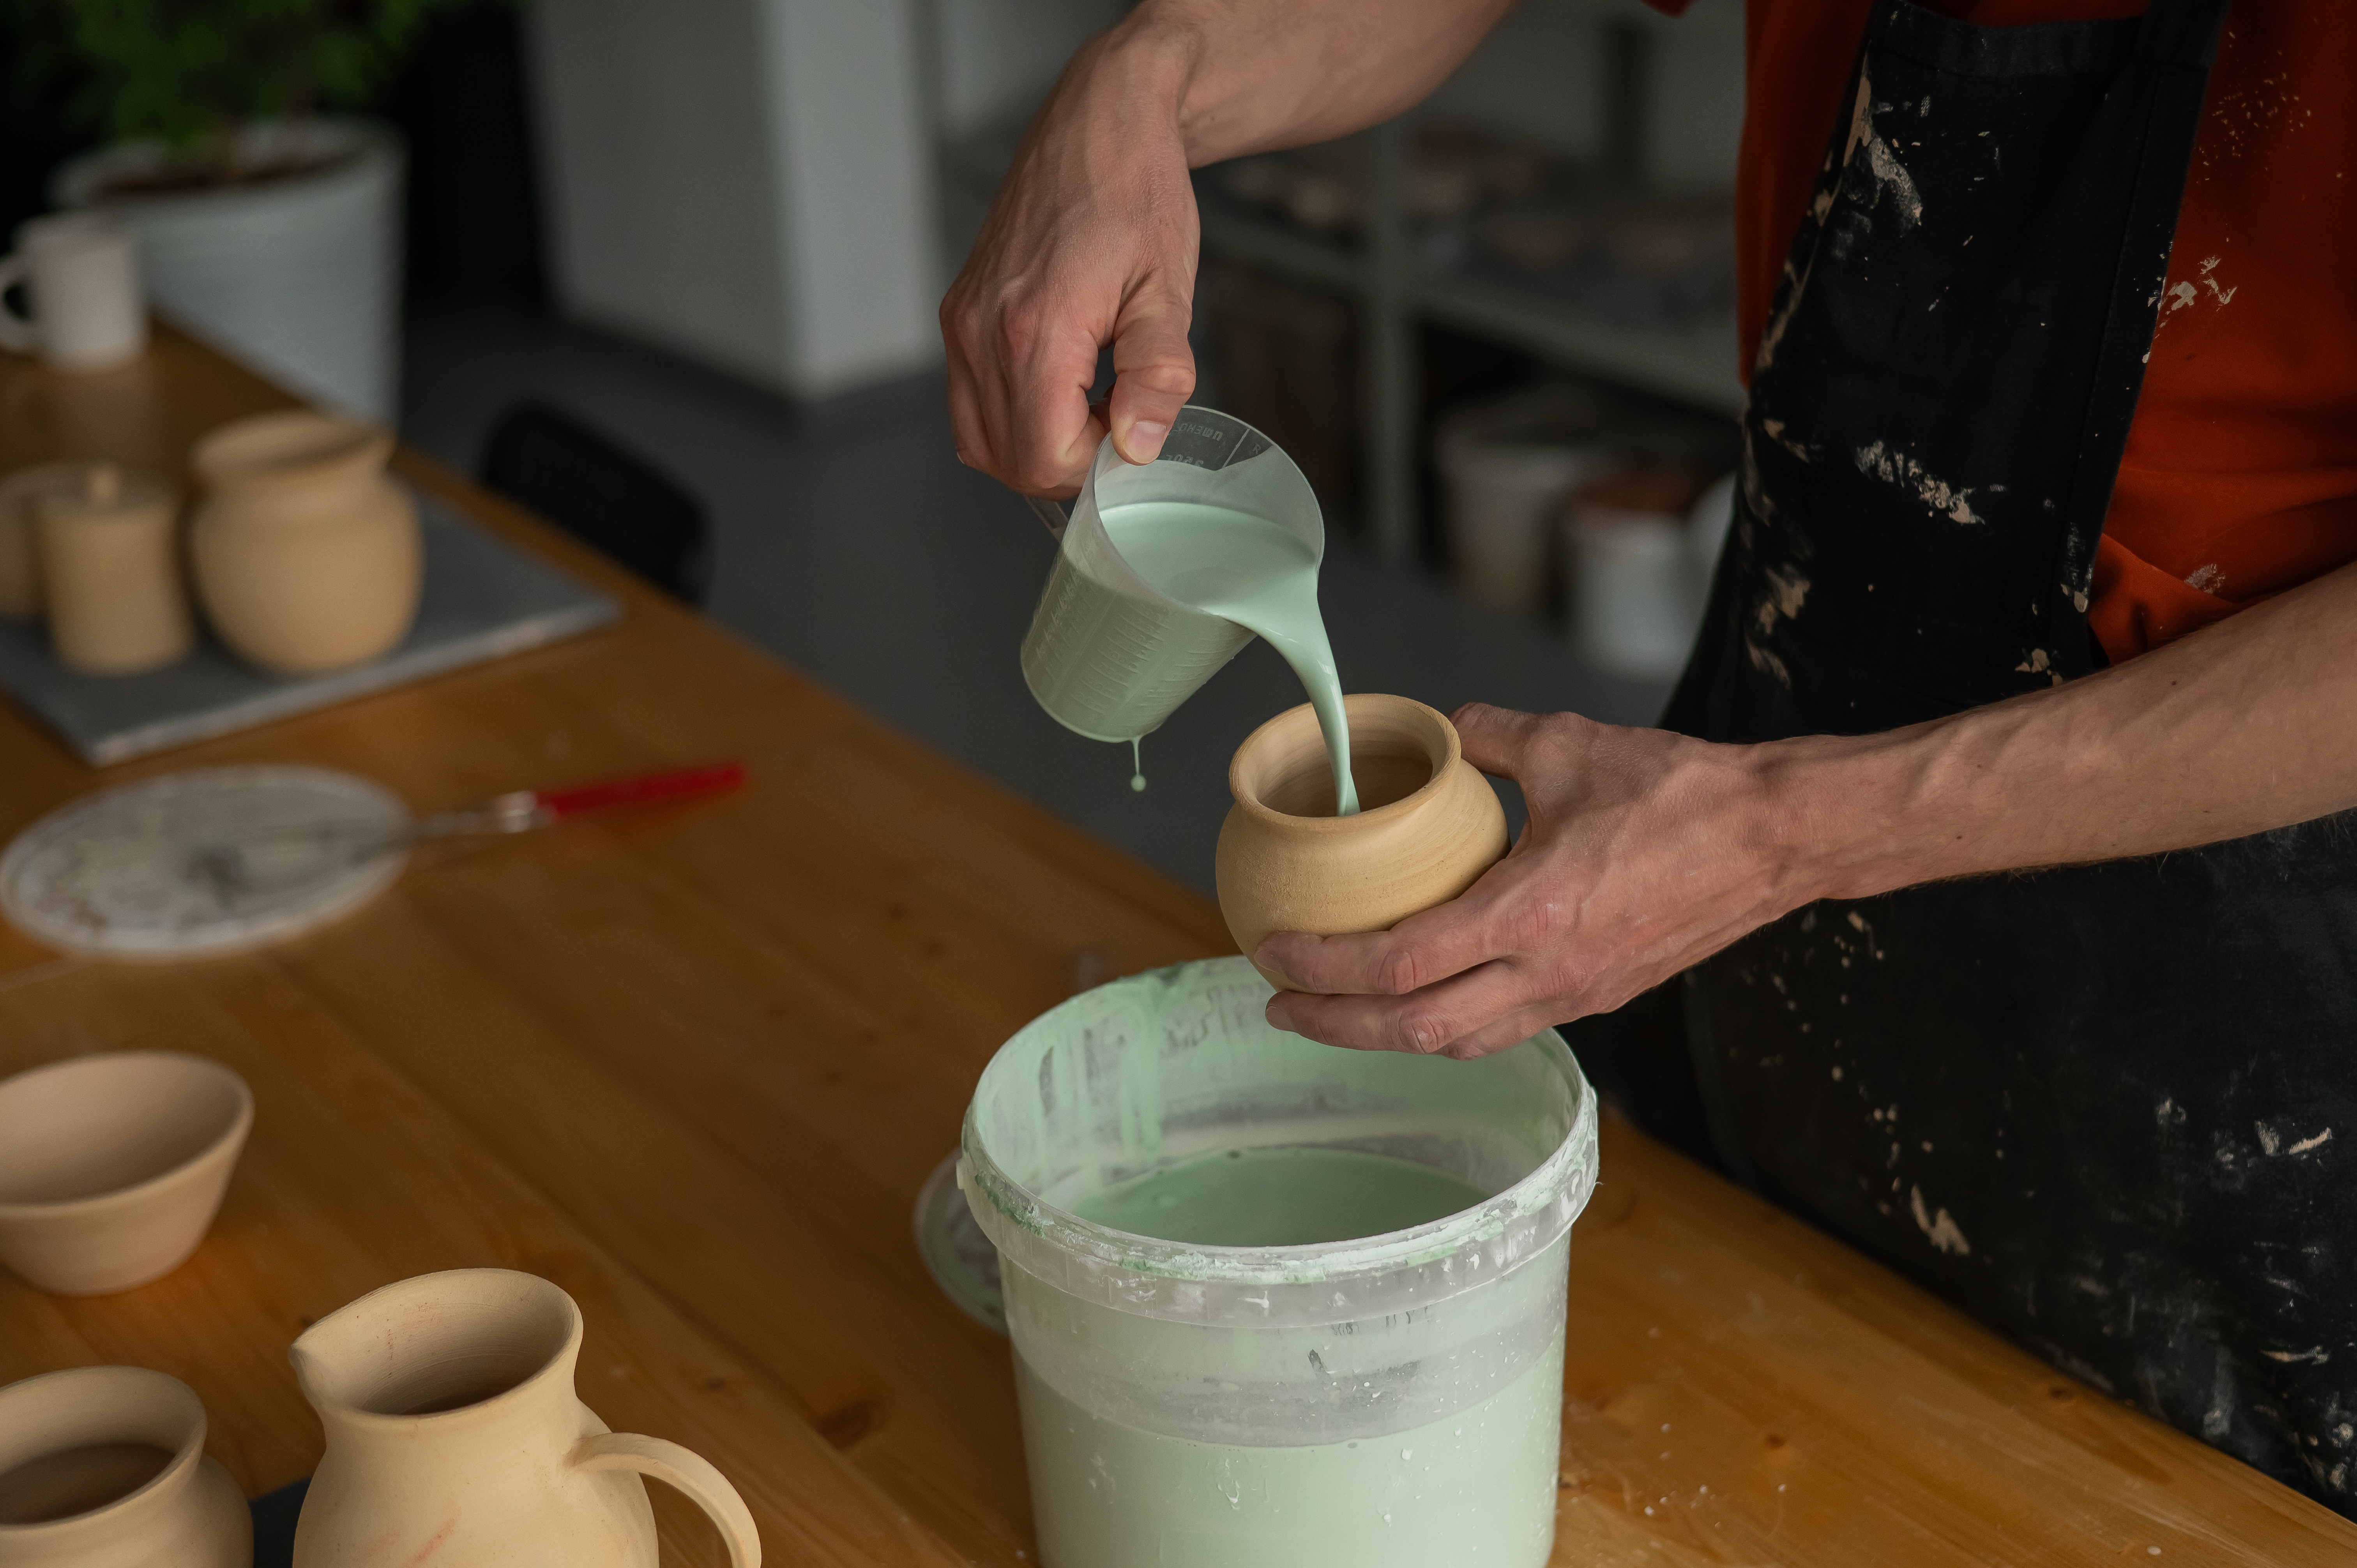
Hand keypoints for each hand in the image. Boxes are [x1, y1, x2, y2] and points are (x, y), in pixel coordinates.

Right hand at [940, 31, 1200, 497]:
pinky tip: (1061, 383)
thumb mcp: (1167, 288)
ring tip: (1091, 399)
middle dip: (1068, 462)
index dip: (1095, 467)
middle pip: (1008, 459)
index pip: (1044, 457)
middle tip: (1118, 416)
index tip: (1133, 430)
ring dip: (1038, 444)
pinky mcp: (959, 314)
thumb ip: (1156, 375)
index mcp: (1033, 328)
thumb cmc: (1137, 193)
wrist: (1098, 123)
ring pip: (981, 439)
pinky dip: (1013, 416)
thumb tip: (1140, 446)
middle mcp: (981, 329)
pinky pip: (970, 401)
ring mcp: (963, 322)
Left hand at [1258, 704, 1814, 1058]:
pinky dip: (1446, 1024)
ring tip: (1333, 1011)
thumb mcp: (1568, 746)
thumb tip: (1437, 731)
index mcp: (1534, 912)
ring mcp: (1577, 992)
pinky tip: (1418, 1000)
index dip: (1326, 965)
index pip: (1401, 963)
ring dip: (1386, 1034)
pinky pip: (1503, 1029)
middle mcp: (1550, 970)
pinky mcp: (1599, 994)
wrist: (1778, 837)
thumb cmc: (1684, 793)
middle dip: (1336, 1024)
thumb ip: (1487, 738)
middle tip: (1278, 1002)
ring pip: (1460, 1042)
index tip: (1274, 947)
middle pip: (1416, 1028)